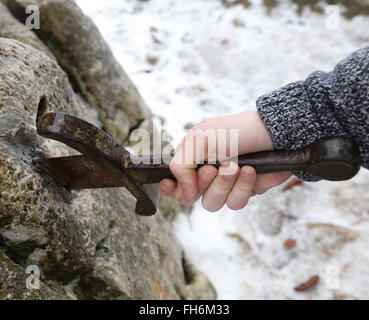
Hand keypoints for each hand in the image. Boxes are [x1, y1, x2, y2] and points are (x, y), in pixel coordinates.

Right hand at [159, 111, 291, 210]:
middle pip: (189, 198)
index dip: (170, 187)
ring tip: (235, 166)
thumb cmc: (236, 131)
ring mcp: (224, 185)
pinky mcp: (242, 192)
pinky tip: (250, 172)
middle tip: (213, 168)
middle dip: (203, 183)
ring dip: (223, 185)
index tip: (169, 185)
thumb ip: (181, 164)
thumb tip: (183, 190)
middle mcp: (205, 175)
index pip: (173, 182)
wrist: (274, 135)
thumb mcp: (201, 139)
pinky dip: (242, 188)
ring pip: (212, 203)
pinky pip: (234, 204)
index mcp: (192, 160)